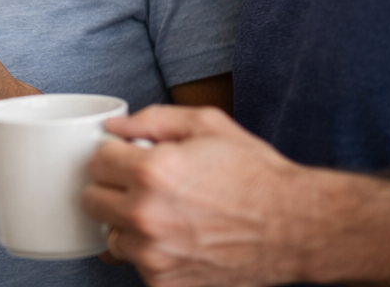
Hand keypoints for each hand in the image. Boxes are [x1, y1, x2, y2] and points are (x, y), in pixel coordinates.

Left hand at [82, 105, 306, 286]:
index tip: (129, 161)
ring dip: (128, 226)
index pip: (95, 162)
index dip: (113, 157)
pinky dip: (152, 255)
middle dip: (111, 189)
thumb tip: (114, 127)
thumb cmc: (257, 175)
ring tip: (164, 216)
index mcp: (152, 172)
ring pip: (111, 237)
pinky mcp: (167, 285)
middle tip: (139, 188)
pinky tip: (179, 241)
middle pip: (91, 201)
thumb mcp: (208, 125)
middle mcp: (146, 216)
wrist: (299, 228)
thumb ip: (153, 119)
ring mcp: (155, 256)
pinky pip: (138, 267)